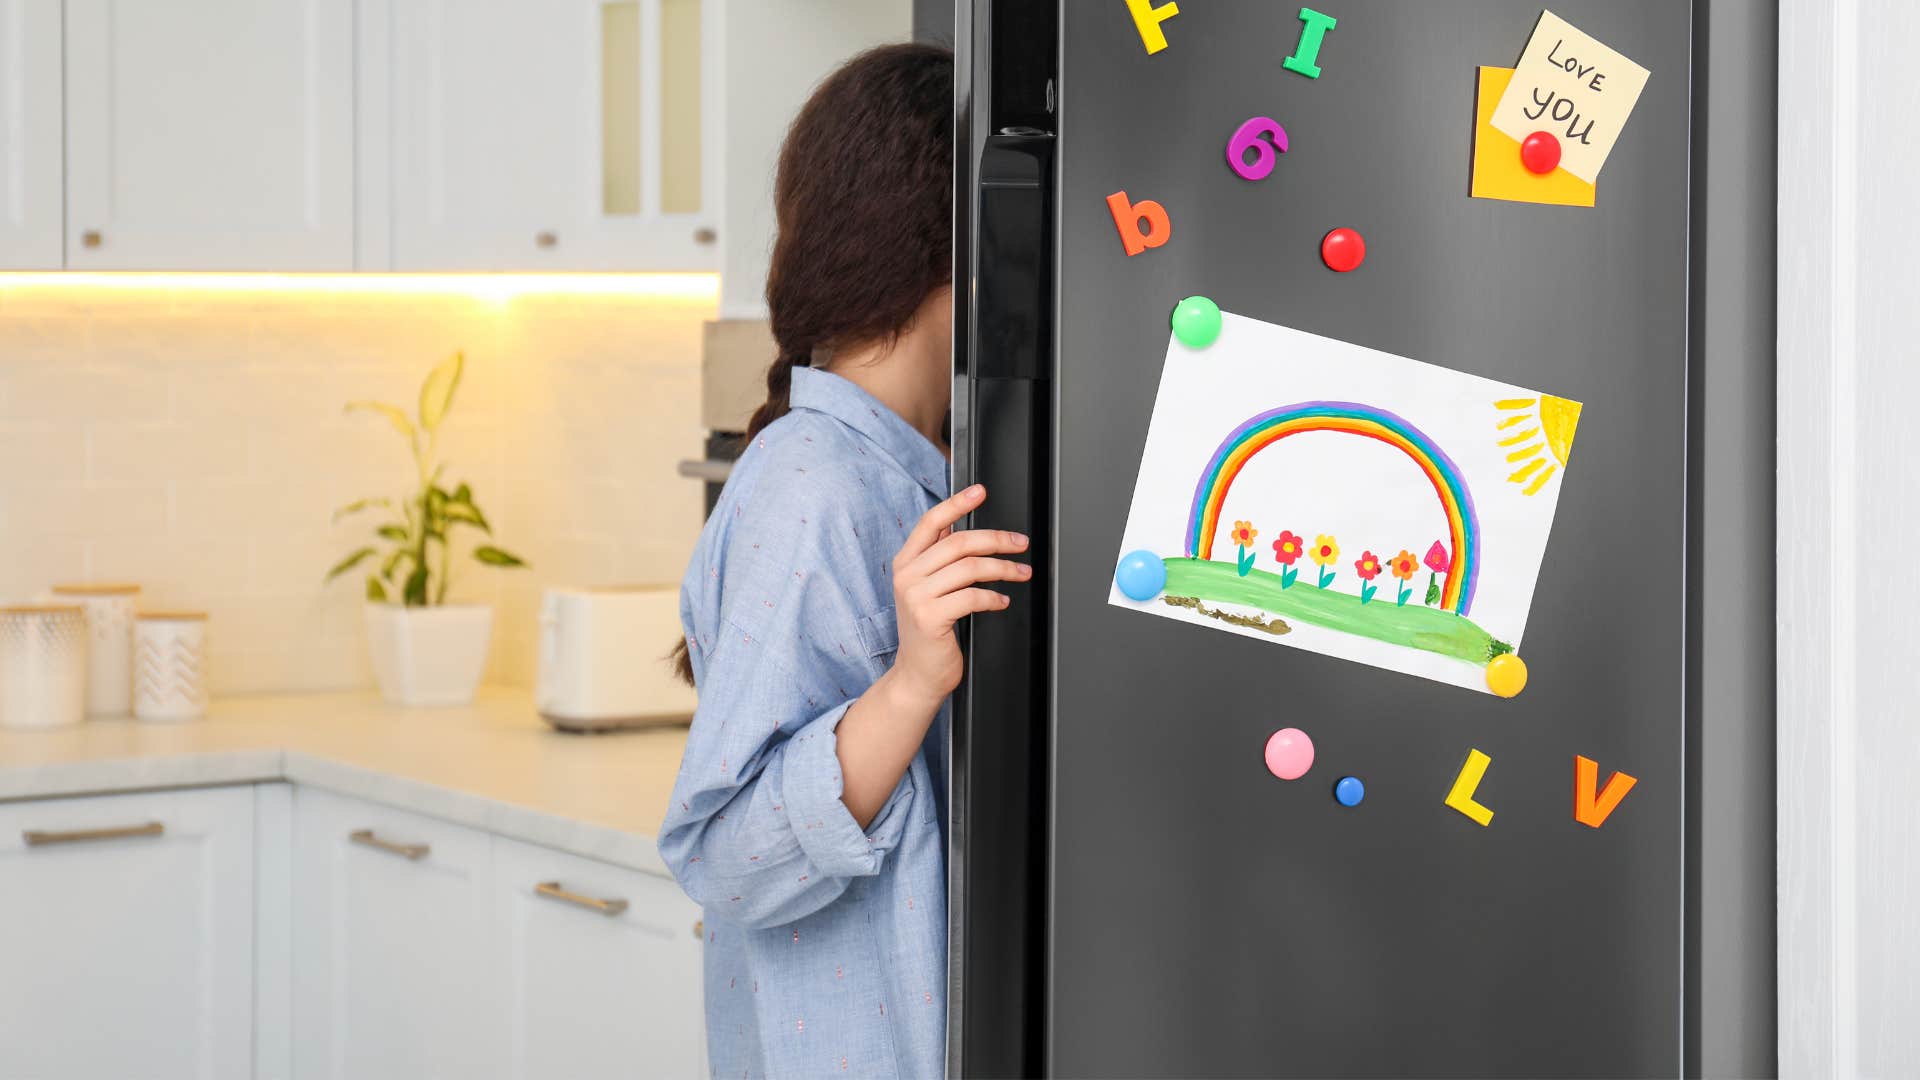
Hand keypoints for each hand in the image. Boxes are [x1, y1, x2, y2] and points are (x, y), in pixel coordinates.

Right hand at [887, 484, 1028, 706]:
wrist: (917, 675)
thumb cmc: (928, 632)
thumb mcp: (926, 589)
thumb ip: (939, 559)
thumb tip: (963, 526)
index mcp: (906, 563)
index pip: (931, 522)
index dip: (957, 503)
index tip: (980, 492)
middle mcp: (907, 576)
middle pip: (959, 542)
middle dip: (997, 539)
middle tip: (1020, 543)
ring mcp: (916, 597)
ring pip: (970, 567)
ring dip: (1004, 569)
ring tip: (1021, 573)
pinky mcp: (930, 618)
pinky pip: (972, 596)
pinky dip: (994, 597)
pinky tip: (1002, 600)